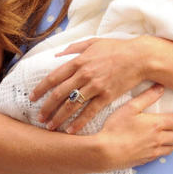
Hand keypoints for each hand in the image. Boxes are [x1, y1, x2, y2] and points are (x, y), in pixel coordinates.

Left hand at [31, 36, 147, 132]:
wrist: (140, 57)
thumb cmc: (116, 48)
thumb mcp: (93, 43)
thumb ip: (74, 48)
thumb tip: (57, 54)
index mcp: (78, 61)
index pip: (53, 77)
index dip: (41, 89)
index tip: (32, 97)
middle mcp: (84, 75)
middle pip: (59, 94)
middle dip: (46, 107)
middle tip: (38, 117)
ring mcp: (95, 87)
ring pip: (72, 105)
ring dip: (59, 117)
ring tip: (50, 126)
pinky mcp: (107, 96)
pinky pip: (90, 112)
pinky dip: (79, 122)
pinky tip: (71, 130)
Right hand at [95, 85, 172, 167]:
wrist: (106, 152)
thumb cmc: (115, 128)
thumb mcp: (129, 108)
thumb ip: (146, 97)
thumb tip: (160, 87)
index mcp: (156, 124)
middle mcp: (159, 139)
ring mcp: (153, 151)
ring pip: (172, 147)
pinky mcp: (146, 159)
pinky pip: (161, 155)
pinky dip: (166, 150)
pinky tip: (163, 148)